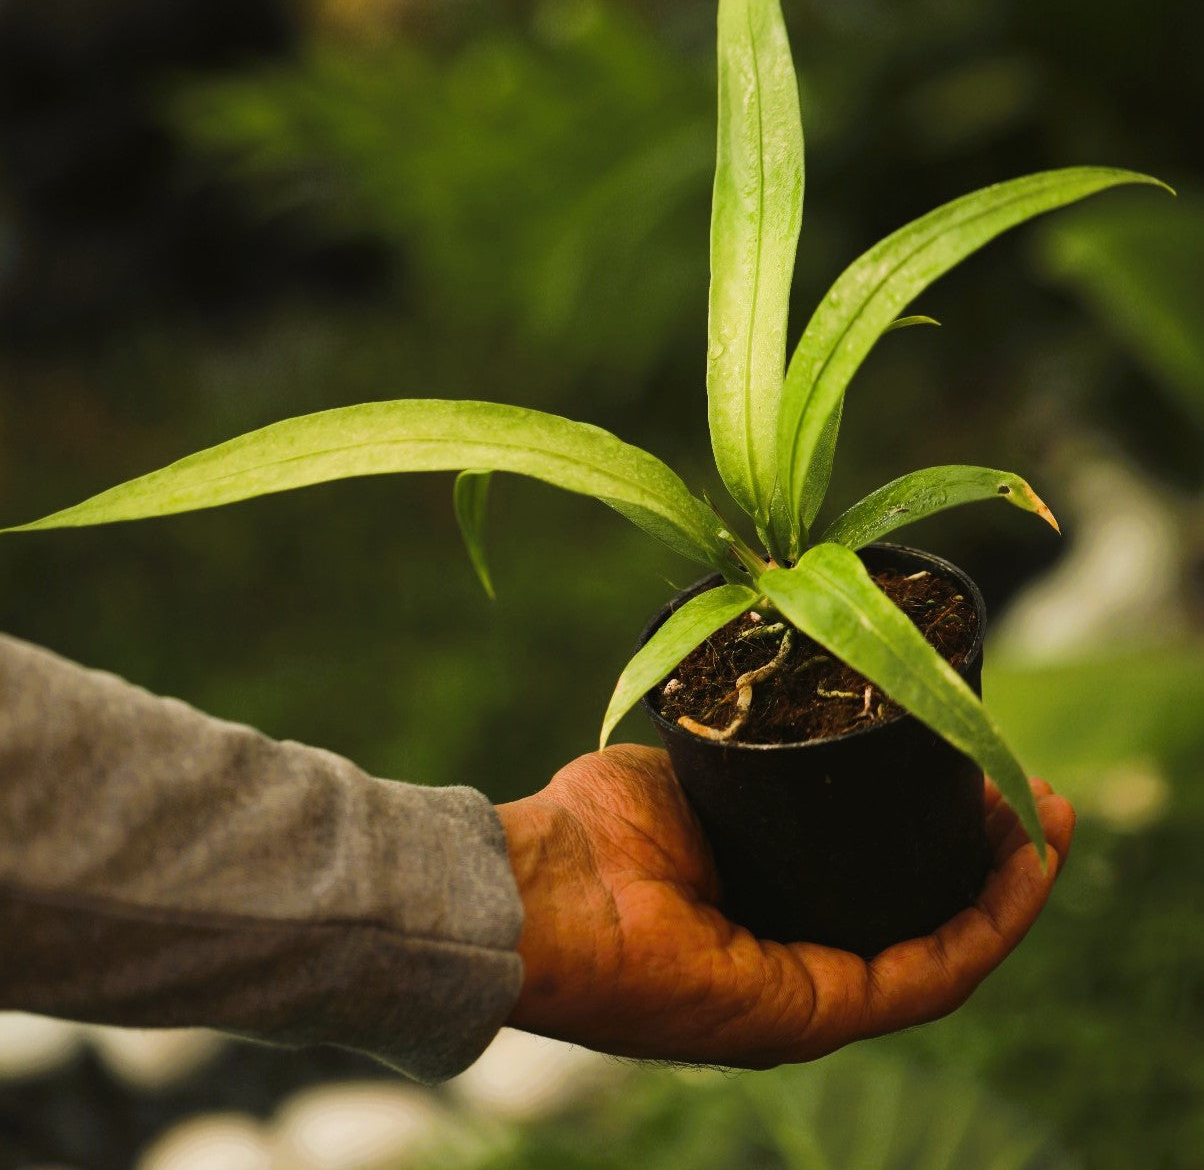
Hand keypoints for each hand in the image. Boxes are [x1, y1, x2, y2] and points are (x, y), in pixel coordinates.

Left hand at [496, 745, 1072, 1066]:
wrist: (526, 884)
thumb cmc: (588, 829)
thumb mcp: (695, 775)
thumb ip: (747, 757)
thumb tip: (793, 698)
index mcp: (770, 919)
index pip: (889, 894)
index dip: (952, 844)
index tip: (994, 775)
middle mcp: (797, 969)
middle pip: (930, 923)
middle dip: (996, 863)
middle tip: (1037, 792)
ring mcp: (806, 1001)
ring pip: (943, 953)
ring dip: (1007, 891)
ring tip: (1046, 820)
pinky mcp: (806, 1014)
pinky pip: (924, 978)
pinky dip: (983, 925)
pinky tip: (1021, 869)